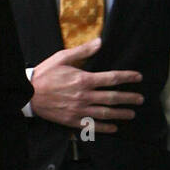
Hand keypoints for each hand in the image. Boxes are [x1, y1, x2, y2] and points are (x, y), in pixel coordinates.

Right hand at [29, 37, 143, 132]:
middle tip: (140, 99)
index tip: (138, 77)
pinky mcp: (72, 121)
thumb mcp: (62, 57)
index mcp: (83, 79)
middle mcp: (84, 96)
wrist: (29, 94)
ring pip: (105, 113)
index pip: (111, 78)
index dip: (127, 77)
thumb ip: (83, 51)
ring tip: (131, 114)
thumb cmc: (46, 74)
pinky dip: (104, 127)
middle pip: (112, 97)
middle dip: (129, 98)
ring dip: (120, 114)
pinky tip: (114, 128)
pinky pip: (92, 125)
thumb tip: (100, 41)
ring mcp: (79, 110)